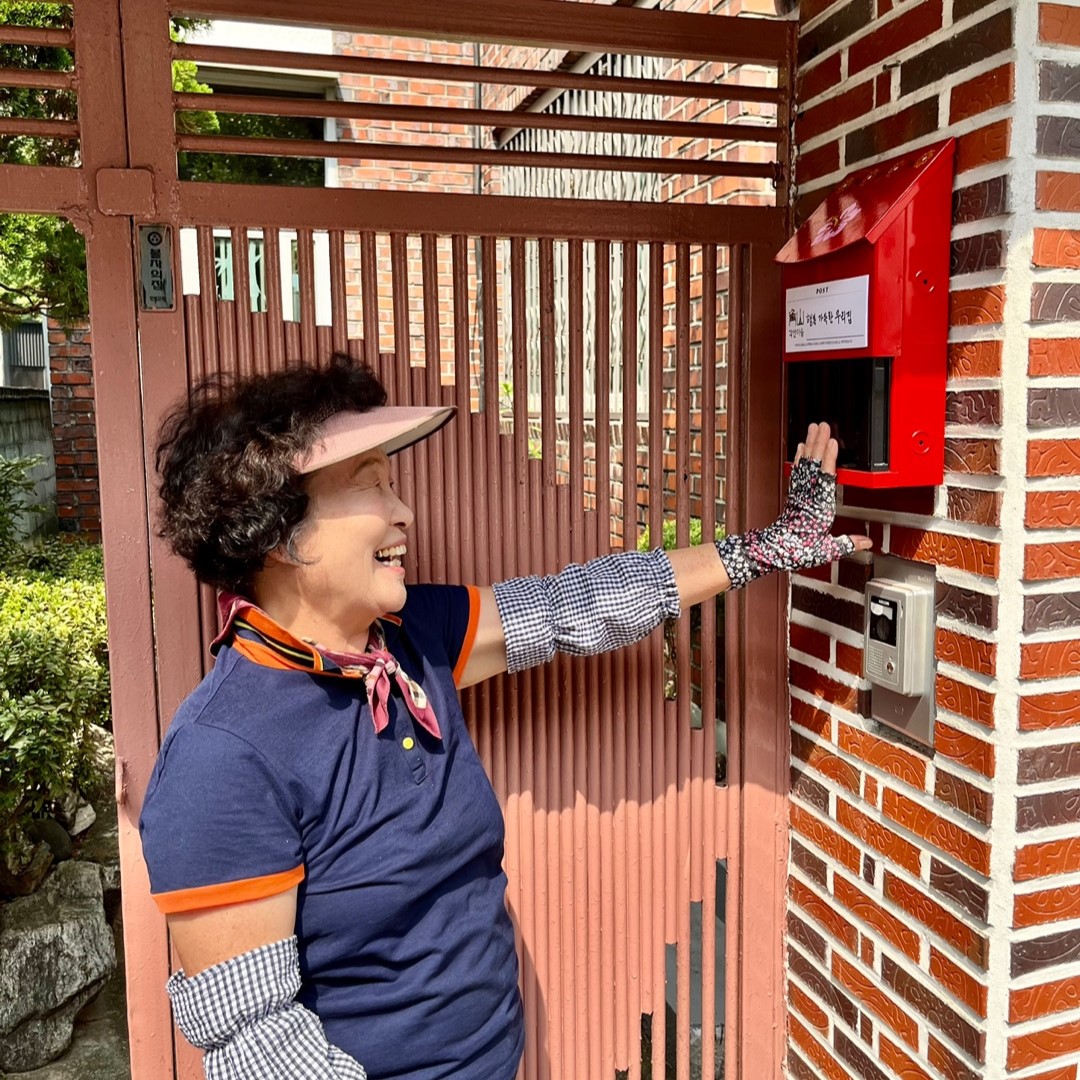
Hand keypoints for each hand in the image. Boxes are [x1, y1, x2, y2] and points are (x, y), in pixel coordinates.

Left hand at [715, 422, 872, 589]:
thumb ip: (847, 543)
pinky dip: (800, 457)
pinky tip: (802, 446)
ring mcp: (800, 493)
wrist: (775, 550)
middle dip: (819, 443)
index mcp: (819, 507)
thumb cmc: (799, 550)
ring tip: (813, 428)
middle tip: (822, 425)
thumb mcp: (827, 550)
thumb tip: (866, 542)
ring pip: (806, 464)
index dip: (829, 459)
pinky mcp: (794, 494)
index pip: (825, 477)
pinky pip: (797, 471)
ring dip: (810, 444)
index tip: (832, 442)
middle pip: (814, 464)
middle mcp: (808, 496)